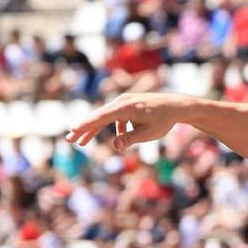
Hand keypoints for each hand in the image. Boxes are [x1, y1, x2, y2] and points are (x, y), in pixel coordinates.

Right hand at [64, 93, 192, 148]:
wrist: (177, 106)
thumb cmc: (163, 120)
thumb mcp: (148, 133)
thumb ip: (130, 139)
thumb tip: (115, 146)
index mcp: (125, 108)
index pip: (101, 117)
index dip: (86, 125)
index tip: (74, 132)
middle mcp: (122, 102)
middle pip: (98, 116)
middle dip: (84, 129)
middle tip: (70, 139)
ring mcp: (124, 102)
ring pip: (104, 116)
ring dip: (94, 129)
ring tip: (81, 142)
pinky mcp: (128, 104)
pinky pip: (114, 116)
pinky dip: (109, 127)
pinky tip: (120, 137)